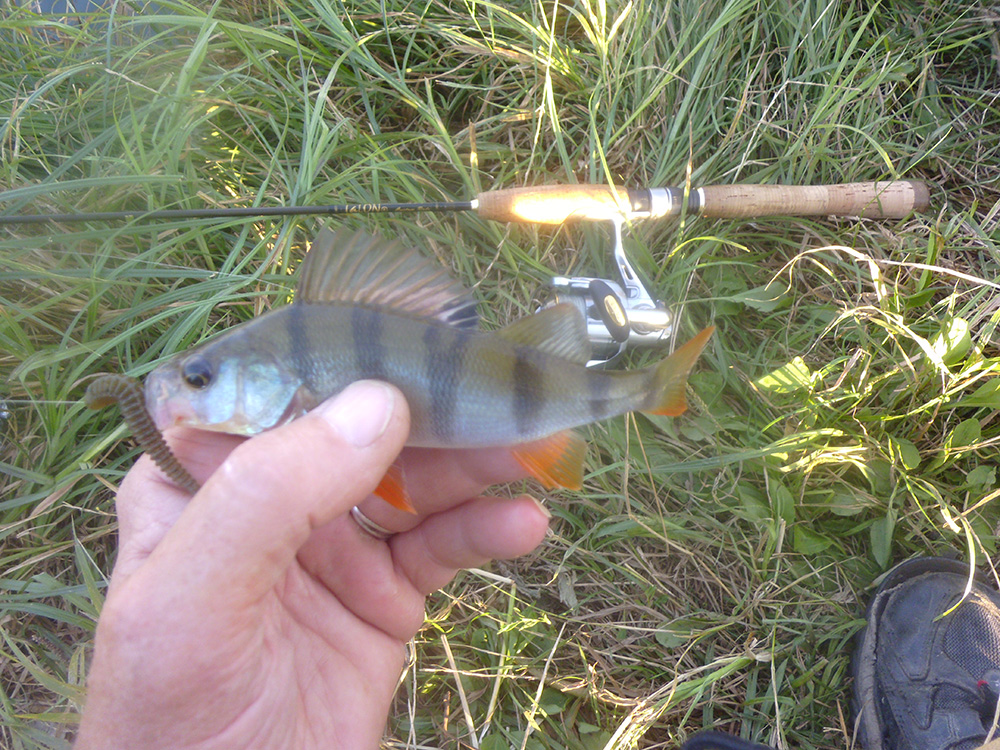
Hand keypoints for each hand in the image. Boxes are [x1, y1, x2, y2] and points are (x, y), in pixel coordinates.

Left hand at [75, 380, 550, 748]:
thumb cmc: (174, 716)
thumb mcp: (196, 600)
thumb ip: (269, 495)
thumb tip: (379, 404)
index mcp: (198, 476)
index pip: (272, 387)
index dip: (345, 354)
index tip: (420, 334)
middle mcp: (268, 498)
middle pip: (360, 428)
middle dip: (433, 410)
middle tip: (507, 393)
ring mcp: (331, 545)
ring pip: (412, 481)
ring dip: (475, 464)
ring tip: (538, 448)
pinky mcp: (382, 595)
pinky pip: (440, 547)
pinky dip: (484, 530)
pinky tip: (524, 525)